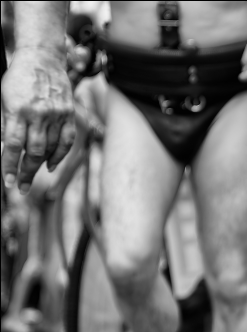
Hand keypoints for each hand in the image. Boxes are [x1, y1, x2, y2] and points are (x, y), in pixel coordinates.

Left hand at [1, 47, 75, 193]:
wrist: (42, 57)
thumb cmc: (19, 77)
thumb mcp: (4, 97)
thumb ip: (6, 123)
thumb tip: (7, 147)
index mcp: (19, 109)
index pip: (14, 144)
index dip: (10, 164)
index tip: (8, 180)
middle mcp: (39, 114)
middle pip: (34, 151)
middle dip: (26, 172)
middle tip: (21, 187)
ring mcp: (57, 115)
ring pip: (50, 148)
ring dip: (40, 166)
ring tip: (31, 177)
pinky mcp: (69, 114)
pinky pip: (66, 140)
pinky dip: (59, 156)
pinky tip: (50, 166)